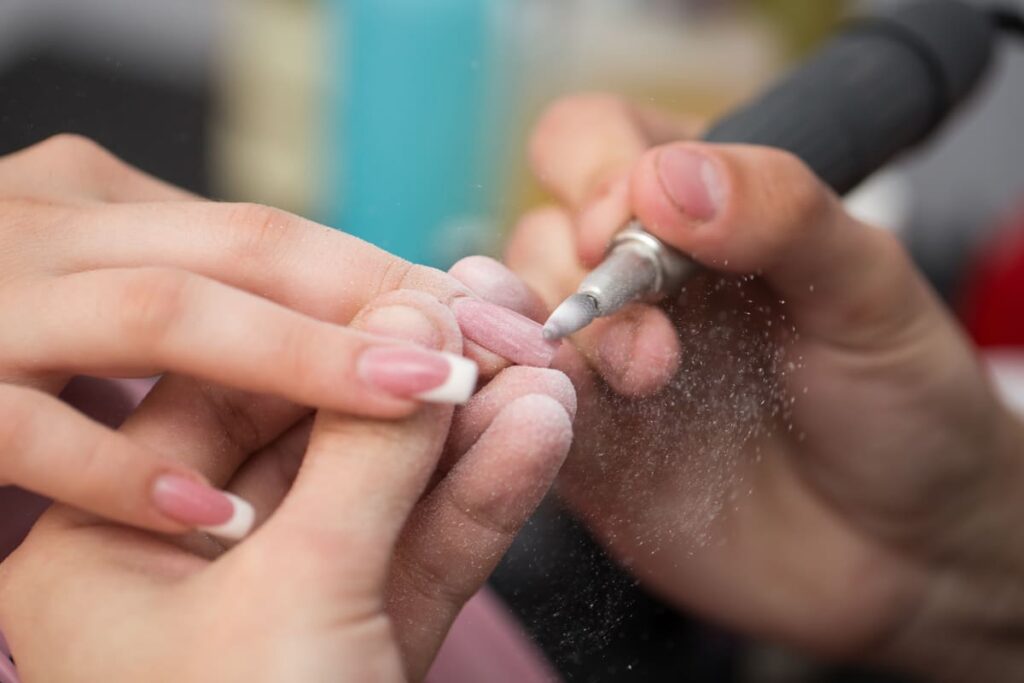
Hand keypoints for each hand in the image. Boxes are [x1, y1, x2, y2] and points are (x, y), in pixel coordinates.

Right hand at [0, 135, 556, 536]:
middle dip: (381, 302)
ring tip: (411, 398)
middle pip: (249, 249)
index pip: (281, 231)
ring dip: (296, 359)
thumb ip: (218, 293)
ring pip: (160, 312)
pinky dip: (122, 471)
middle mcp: (49, 226)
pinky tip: (211, 514)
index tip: (496, 318)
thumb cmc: (5, 336)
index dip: (396, 274)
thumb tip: (377, 304)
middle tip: (495, 348)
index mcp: (104, 201)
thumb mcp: (108, 290)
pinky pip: (29, 427)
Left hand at [0, 289, 574, 681]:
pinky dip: (486, 494)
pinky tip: (538, 433)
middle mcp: (192, 568)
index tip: (426, 293)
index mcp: (107, 546)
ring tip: (544, 375)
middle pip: (320, 434)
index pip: (224, 390)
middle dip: (422, 382)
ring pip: (390, 491)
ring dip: (474, 432)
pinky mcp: (367, 638)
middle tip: (501, 324)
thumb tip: (419, 331)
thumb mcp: (295, 602)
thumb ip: (365, 457)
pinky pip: (427, 549)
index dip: (331, 333)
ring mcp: (289, 603)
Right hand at [509, 94, 1023, 679]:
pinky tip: (575, 419)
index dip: (596, 174)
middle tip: (655, 337)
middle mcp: (636, 279)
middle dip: (579, 273)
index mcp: (700, 210)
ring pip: (511, 318)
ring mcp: (601, 363)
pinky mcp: (582, 443)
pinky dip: (523, 402)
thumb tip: (668, 176)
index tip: (637, 226)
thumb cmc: (900, 402)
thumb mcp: (867, 288)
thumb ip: (780, 213)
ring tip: (646, 382)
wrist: (903, 550)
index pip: (594, 143)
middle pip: (538, 232)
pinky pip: (513, 406)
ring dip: (559, 340)